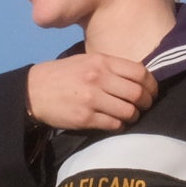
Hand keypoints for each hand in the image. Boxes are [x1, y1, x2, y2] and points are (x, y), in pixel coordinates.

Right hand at [25, 53, 155, 131]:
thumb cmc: (62, 74)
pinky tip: (116, 123)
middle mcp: (98, 79)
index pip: (139, 72)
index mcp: (101, 62)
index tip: (151, 91)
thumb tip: (138, 78)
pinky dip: (119, 126)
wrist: (33, 91)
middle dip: (146, 102)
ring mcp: (92, 99)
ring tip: (130, 116)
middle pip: (137, 93)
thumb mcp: (86, 61)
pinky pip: (114, 124)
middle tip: (144, 106)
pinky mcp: (85, 118)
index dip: (151, 84)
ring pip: (128, 111)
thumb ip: (110, 67)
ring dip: (134, 116)